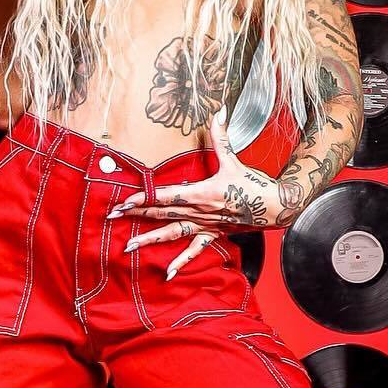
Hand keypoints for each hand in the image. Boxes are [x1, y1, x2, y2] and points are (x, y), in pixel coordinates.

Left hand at [108, 103, 280, 277]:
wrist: (274, 207)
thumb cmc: (253, 185)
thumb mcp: (234, 161)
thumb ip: (221, 137)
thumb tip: (219, 113)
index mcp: (201, 193)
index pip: (165, 195)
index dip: (144, 198)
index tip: (124, 201)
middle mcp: (199, 212)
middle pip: (161, 213)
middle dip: (136, 214)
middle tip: (112, 216)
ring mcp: (204, 225)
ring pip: (171, 233)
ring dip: (149, 240)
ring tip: (128, 247)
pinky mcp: (212, 234)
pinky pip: (194, 250)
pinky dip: (181, 263)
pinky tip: (168, 275)